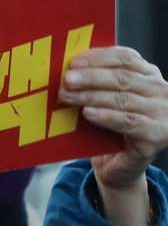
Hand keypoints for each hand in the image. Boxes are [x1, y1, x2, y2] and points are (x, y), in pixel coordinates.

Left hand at [58, 47, 167, 223]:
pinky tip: (88, 113)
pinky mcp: (156, 135)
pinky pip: (128, 122)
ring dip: (92, 96)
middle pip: (124, 78)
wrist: (118, 168)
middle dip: (92, 77)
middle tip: (67, 79)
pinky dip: (106, 116)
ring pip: (124, 99)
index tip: (74, 62)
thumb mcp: (104, 102)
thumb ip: (96, 85)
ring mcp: (162, 113)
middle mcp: (160, 92)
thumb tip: (69, 71)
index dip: (100, 58)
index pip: (127, 58)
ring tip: (68, 96)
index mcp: (149, 76)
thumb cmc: (108, 131)